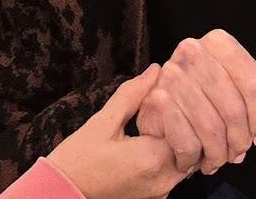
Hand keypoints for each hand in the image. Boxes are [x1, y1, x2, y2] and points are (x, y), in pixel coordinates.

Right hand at [46, 64, 187, 198]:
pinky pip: (175, 174)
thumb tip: (156, 70)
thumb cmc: (77, 159)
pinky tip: (158, 141)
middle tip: (176, 103)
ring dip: (183, 140)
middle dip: (189, 123)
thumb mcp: (102, 122)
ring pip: (188, 161)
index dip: (185, 107)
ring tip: (168, 120)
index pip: (190, 127)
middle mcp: (163, 179)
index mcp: (152, 158)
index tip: (175, 93)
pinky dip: (173, 157)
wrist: (61, 193)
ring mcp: (160, 192)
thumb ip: (132, 95)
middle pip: (195, 146)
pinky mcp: (154, 197)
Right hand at [136, 29, 255, 174]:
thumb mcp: (243, 88)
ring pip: (212, 128)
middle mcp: (192, 51)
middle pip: (235, 108)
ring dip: (220, 153)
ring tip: (220, 158)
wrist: (161, 106)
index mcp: (219, 42)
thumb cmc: (208, 97)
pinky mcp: (156, 101)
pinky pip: (188, 140)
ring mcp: (171, 75)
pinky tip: (197, 159)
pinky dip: (196, 158)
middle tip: (241, 152)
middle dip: (242, 139)